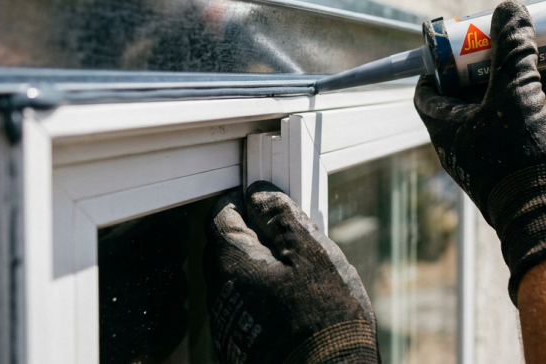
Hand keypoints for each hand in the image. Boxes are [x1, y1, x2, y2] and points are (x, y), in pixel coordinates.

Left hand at [204, 181, 378, 363]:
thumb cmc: (325, 320)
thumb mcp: (313, 255)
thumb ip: (282, 219)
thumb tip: (260, 196)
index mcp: (232, 267)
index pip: (221, 218)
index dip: (242, 203)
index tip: (264, 201)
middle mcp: (220, 297)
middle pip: (226, 250)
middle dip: (253, 237)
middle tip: (290, 238)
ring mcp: (228, 327)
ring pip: (237, 282)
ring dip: (261, 271)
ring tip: (301, 276)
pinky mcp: (240, 348)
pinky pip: (245, 310)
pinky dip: (264, 299)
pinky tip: (296, 307)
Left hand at [414, 0, 545, 303]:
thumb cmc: (522, 159)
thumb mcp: (517, 95)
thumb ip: (513, 51)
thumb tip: (509, 10)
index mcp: (445, 128)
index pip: (426, 88)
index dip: (441, 60)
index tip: (463, 40)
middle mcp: (463, 140)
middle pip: (467, 90)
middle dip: (491, 62)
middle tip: (507, 39)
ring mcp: (491, 152)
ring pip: (499, 102)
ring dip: (518, 76)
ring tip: (540, 53)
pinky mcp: (519, 160)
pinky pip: (521, 119)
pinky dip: (535, 98)